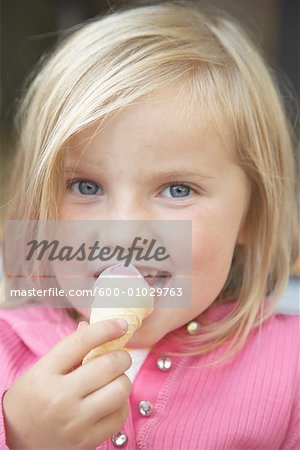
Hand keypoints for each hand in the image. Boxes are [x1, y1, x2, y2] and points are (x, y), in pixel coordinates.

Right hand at [3, 319, 131, 449]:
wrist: (20, 444)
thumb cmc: (31, 401)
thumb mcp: (40, 371)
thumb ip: (68, 350)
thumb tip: (90, 326)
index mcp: (44, 374)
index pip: (81, 342)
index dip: (106, 328)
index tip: (120, 324)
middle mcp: (60, 397)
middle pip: (108, 365)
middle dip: (121, 356)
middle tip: (120, 357)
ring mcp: (75, 421)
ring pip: (120, 389)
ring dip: (122, 380)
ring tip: (114, 381)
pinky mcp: (88, 441)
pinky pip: (120, 415)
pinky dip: (121, 404)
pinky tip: (110, 402)